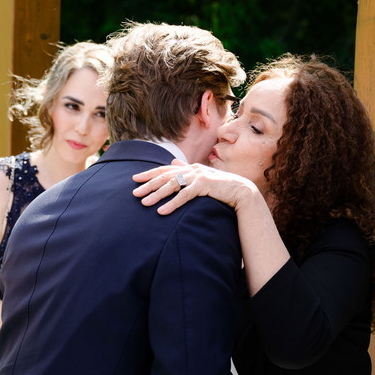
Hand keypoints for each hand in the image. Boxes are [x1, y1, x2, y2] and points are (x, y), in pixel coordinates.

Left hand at [132, 160, 259, 214]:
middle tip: (134, 192)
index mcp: (189, 167)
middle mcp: (192, 169)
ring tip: (144, 203)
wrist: (240, 190)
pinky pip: (184, 196)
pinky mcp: (204, 185)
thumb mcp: (201, 178)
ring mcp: (198, 176)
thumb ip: (187, 170)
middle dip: (148, 185)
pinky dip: (172, 204)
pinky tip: (162, 211)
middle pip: (165, 176)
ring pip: (172, 185)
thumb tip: (173, 163)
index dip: (149, 174)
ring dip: (156, 195)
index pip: (165, 169)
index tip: (135, 179)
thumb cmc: (220, 187)